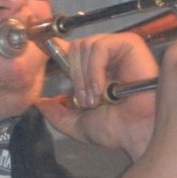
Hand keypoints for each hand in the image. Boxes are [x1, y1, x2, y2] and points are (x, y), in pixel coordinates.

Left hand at [36, 30, 157, 156]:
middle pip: (75, 47)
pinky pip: (100, 47)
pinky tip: (105, 88)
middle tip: (87, 101)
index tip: (42, 46)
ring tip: (97, 97)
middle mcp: (108, 57)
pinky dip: (95, 70)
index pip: (73, 50)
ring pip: (85, 46)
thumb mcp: (77, 124)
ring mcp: (120, 49)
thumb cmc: (116, 129)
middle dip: (75, 77)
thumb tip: (39, 102)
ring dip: (85, 77)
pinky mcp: (131, 44)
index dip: (59, 49)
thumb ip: (57, 113)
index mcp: (96, 71)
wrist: (137, 132)